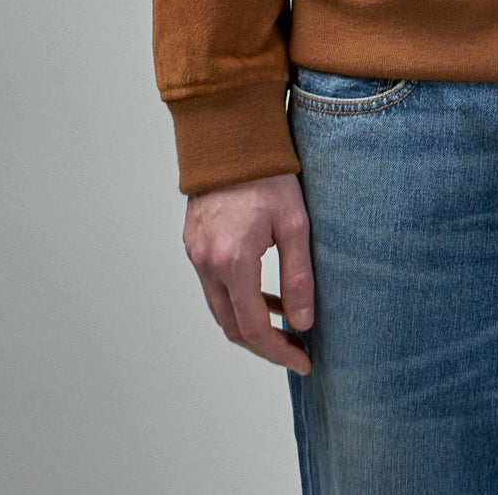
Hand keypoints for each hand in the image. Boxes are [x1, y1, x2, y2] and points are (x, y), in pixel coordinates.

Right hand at [182, 173, 314, 374]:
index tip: (304, 361)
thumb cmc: (269, 174)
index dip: (279, 351)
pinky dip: (238, 300)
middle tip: (296, 349)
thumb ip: (298, 275)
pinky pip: (214, 287)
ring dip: (251, 323)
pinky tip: (264, 294)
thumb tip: (303, 322)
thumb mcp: (295, 222)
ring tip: (286, 322)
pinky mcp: (194, 244)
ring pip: (221, 309)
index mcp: (233, 261)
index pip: (253, 328)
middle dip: (265, 345)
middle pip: (232, 327)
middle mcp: (207, 263)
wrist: (231, 136)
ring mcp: (196, 254)